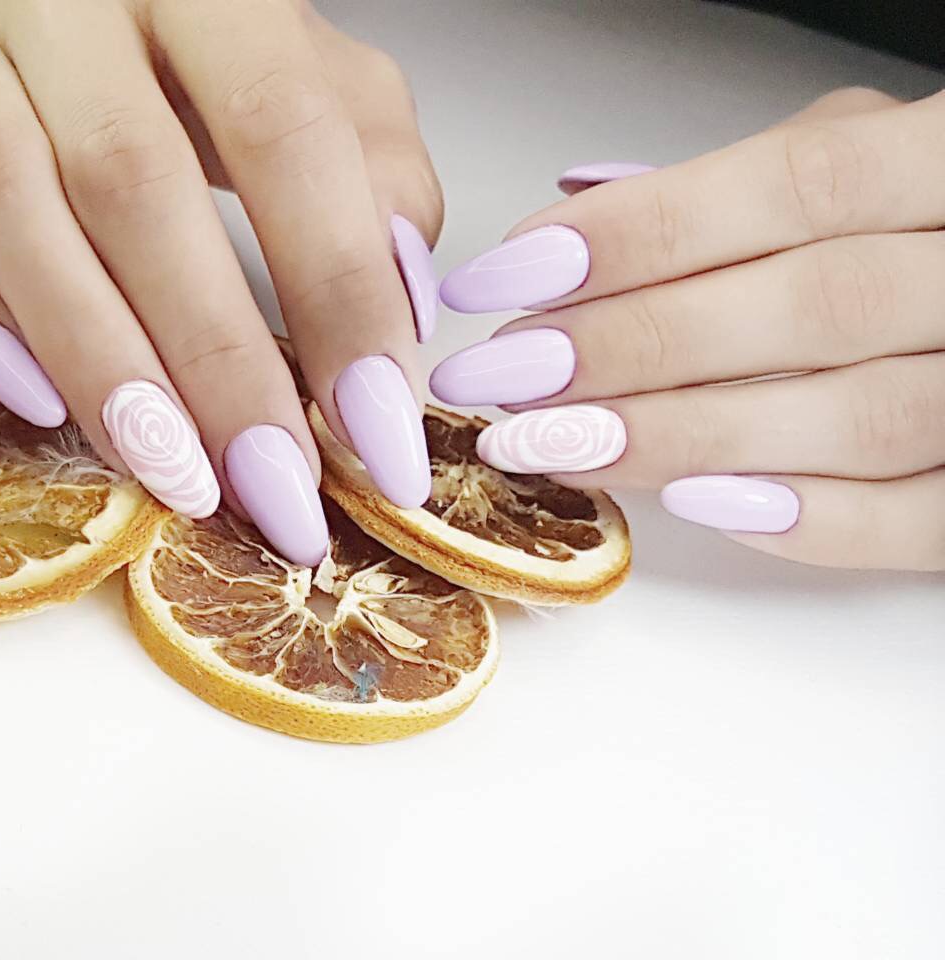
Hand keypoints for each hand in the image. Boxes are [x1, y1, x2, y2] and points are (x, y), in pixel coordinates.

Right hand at [0, 0, 441, 565]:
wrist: (90, 3)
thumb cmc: (228, 67)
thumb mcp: (334, 92)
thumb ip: (380, 181)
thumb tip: (394, 323)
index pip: (280, 127)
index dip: (336, 289)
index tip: (377, 432)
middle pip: (131, 177)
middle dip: (212, 357)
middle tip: (271, 485)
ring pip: (0, 199)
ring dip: (92, 357)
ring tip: (170, 471)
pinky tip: (37, 403)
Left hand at [430, 87, 944, 570]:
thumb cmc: (924, 225)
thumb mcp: (858, 161)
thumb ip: (736, 188)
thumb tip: (573, 212)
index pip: (795, 184)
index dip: (642, 234)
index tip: (510, 273)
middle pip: (813, 308)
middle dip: (634, 345)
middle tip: (507, 373)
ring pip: (858, 420)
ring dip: (683, 436)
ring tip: (552, 440)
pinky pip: (922, 519)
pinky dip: (808, 519)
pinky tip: (691, 504)